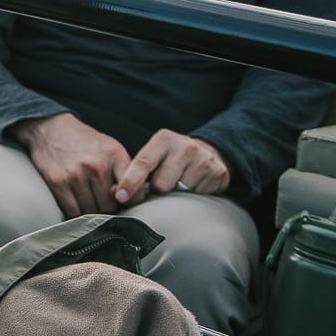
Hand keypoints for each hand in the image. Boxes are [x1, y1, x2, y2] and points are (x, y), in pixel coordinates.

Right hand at [11, 112, 129, 217]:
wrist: (51, 129)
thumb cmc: (83, 142)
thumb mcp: (110, 148)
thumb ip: (124, 171)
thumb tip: (132, 200)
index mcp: (114, 155)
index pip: (132, 191)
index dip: (130, 201)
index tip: (123, 201)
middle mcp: (96, 165)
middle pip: (109, 206)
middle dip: (106, 206)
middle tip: (100, 199)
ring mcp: (76, 174)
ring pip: (90, 211)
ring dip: (89, 211)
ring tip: (87, 199)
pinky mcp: (58, 182)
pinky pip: (72, 211)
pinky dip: (74, 213)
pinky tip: (75, 204)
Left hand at [113, 130, 229, 204]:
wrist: (208, 153)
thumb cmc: (172, 159)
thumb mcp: (154, 156)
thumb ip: (135, 172)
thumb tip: (117, 194)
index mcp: (163, 139)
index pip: (143, 163)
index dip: (130, 182)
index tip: (121, 196)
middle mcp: (184, 146)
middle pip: (161, 185)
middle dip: (159, 190)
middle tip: (165, 183)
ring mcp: (203, 159)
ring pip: (180, 193)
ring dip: (177, 193)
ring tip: (181, 182)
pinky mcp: (217, 173)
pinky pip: (198, 196)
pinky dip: (194, 195)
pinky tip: (195, 184)